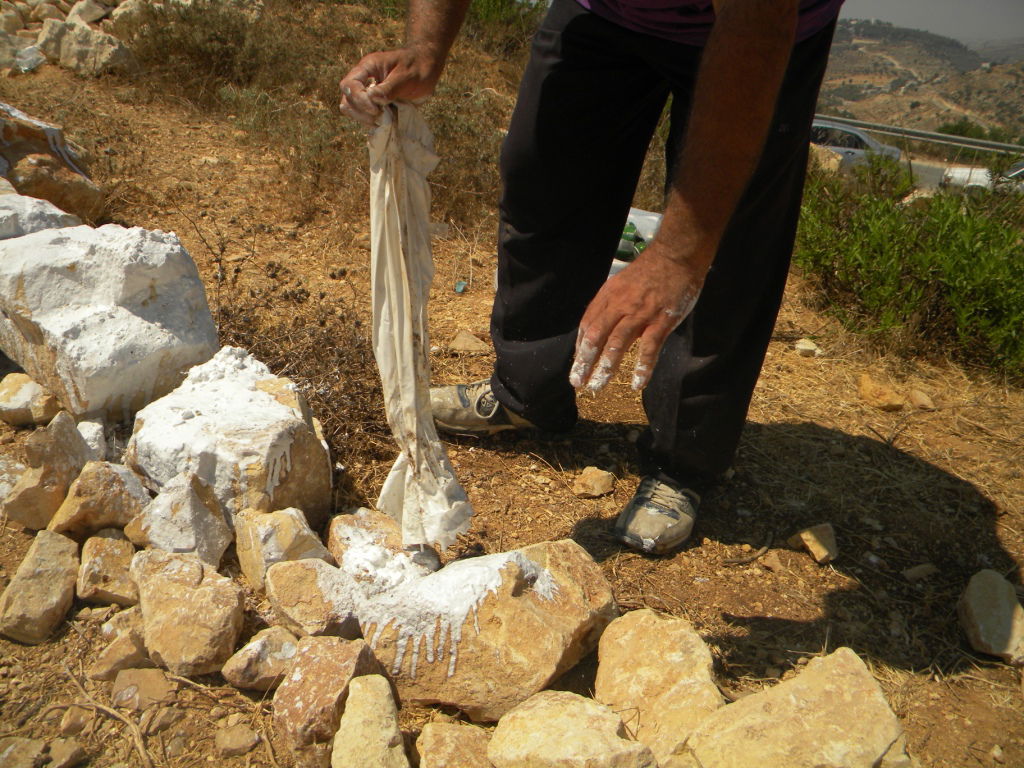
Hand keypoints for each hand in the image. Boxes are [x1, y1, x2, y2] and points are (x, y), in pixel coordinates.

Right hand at [339, 47, 441, 125]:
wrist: (427, 69)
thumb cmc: (417, 68)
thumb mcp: (405, 76)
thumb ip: (389, 88)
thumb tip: (372, 99)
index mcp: (368, 67)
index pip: (349, 85)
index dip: (359, 100)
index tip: (376, 109)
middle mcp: (363, 80)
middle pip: (347, 99)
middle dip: (360, 112)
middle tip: (380, 115)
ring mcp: (367, 93)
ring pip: (352, 110)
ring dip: (364, 119)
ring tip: (383, 120)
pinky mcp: (375, 104)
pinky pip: (364, 116)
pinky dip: (371, 122)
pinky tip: (385, 122)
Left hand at [570, 243, 705, 391]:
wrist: (676, 256)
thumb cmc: (649, 271)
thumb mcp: (621, 283)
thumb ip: (611, 304)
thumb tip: (601, 327)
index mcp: (608, 296)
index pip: (588, 325)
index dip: (581, 347)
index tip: (578, 364)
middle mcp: (620, 305)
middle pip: (596, 337)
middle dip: (585, 362)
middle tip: (578, 382)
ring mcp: (641, 313)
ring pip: (617, 344)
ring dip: (606, 367)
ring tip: (598, 386)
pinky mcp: (662, 320)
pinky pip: (649, 348)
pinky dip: (643, 367)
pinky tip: (636, 384)